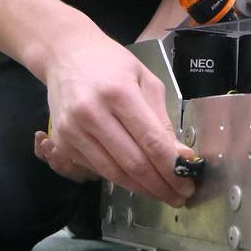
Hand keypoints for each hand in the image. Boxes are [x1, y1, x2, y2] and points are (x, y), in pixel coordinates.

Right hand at [42, 21, 195, 206]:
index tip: (188, 182)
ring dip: (141, 189)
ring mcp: (73, 130)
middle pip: (132, 163)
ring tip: (162, 193)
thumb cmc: (111, 62)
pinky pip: (96, 169)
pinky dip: (118, 178)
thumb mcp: (144, 79)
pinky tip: (135, 179)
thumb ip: (161, 118)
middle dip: (160, 186)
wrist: (65, 53)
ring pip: (113, 173)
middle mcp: (93, 113)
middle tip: (180, 197)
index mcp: (119, 93)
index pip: (151, 141)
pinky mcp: (62, 142)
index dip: (172, 168)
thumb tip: (180, 155)